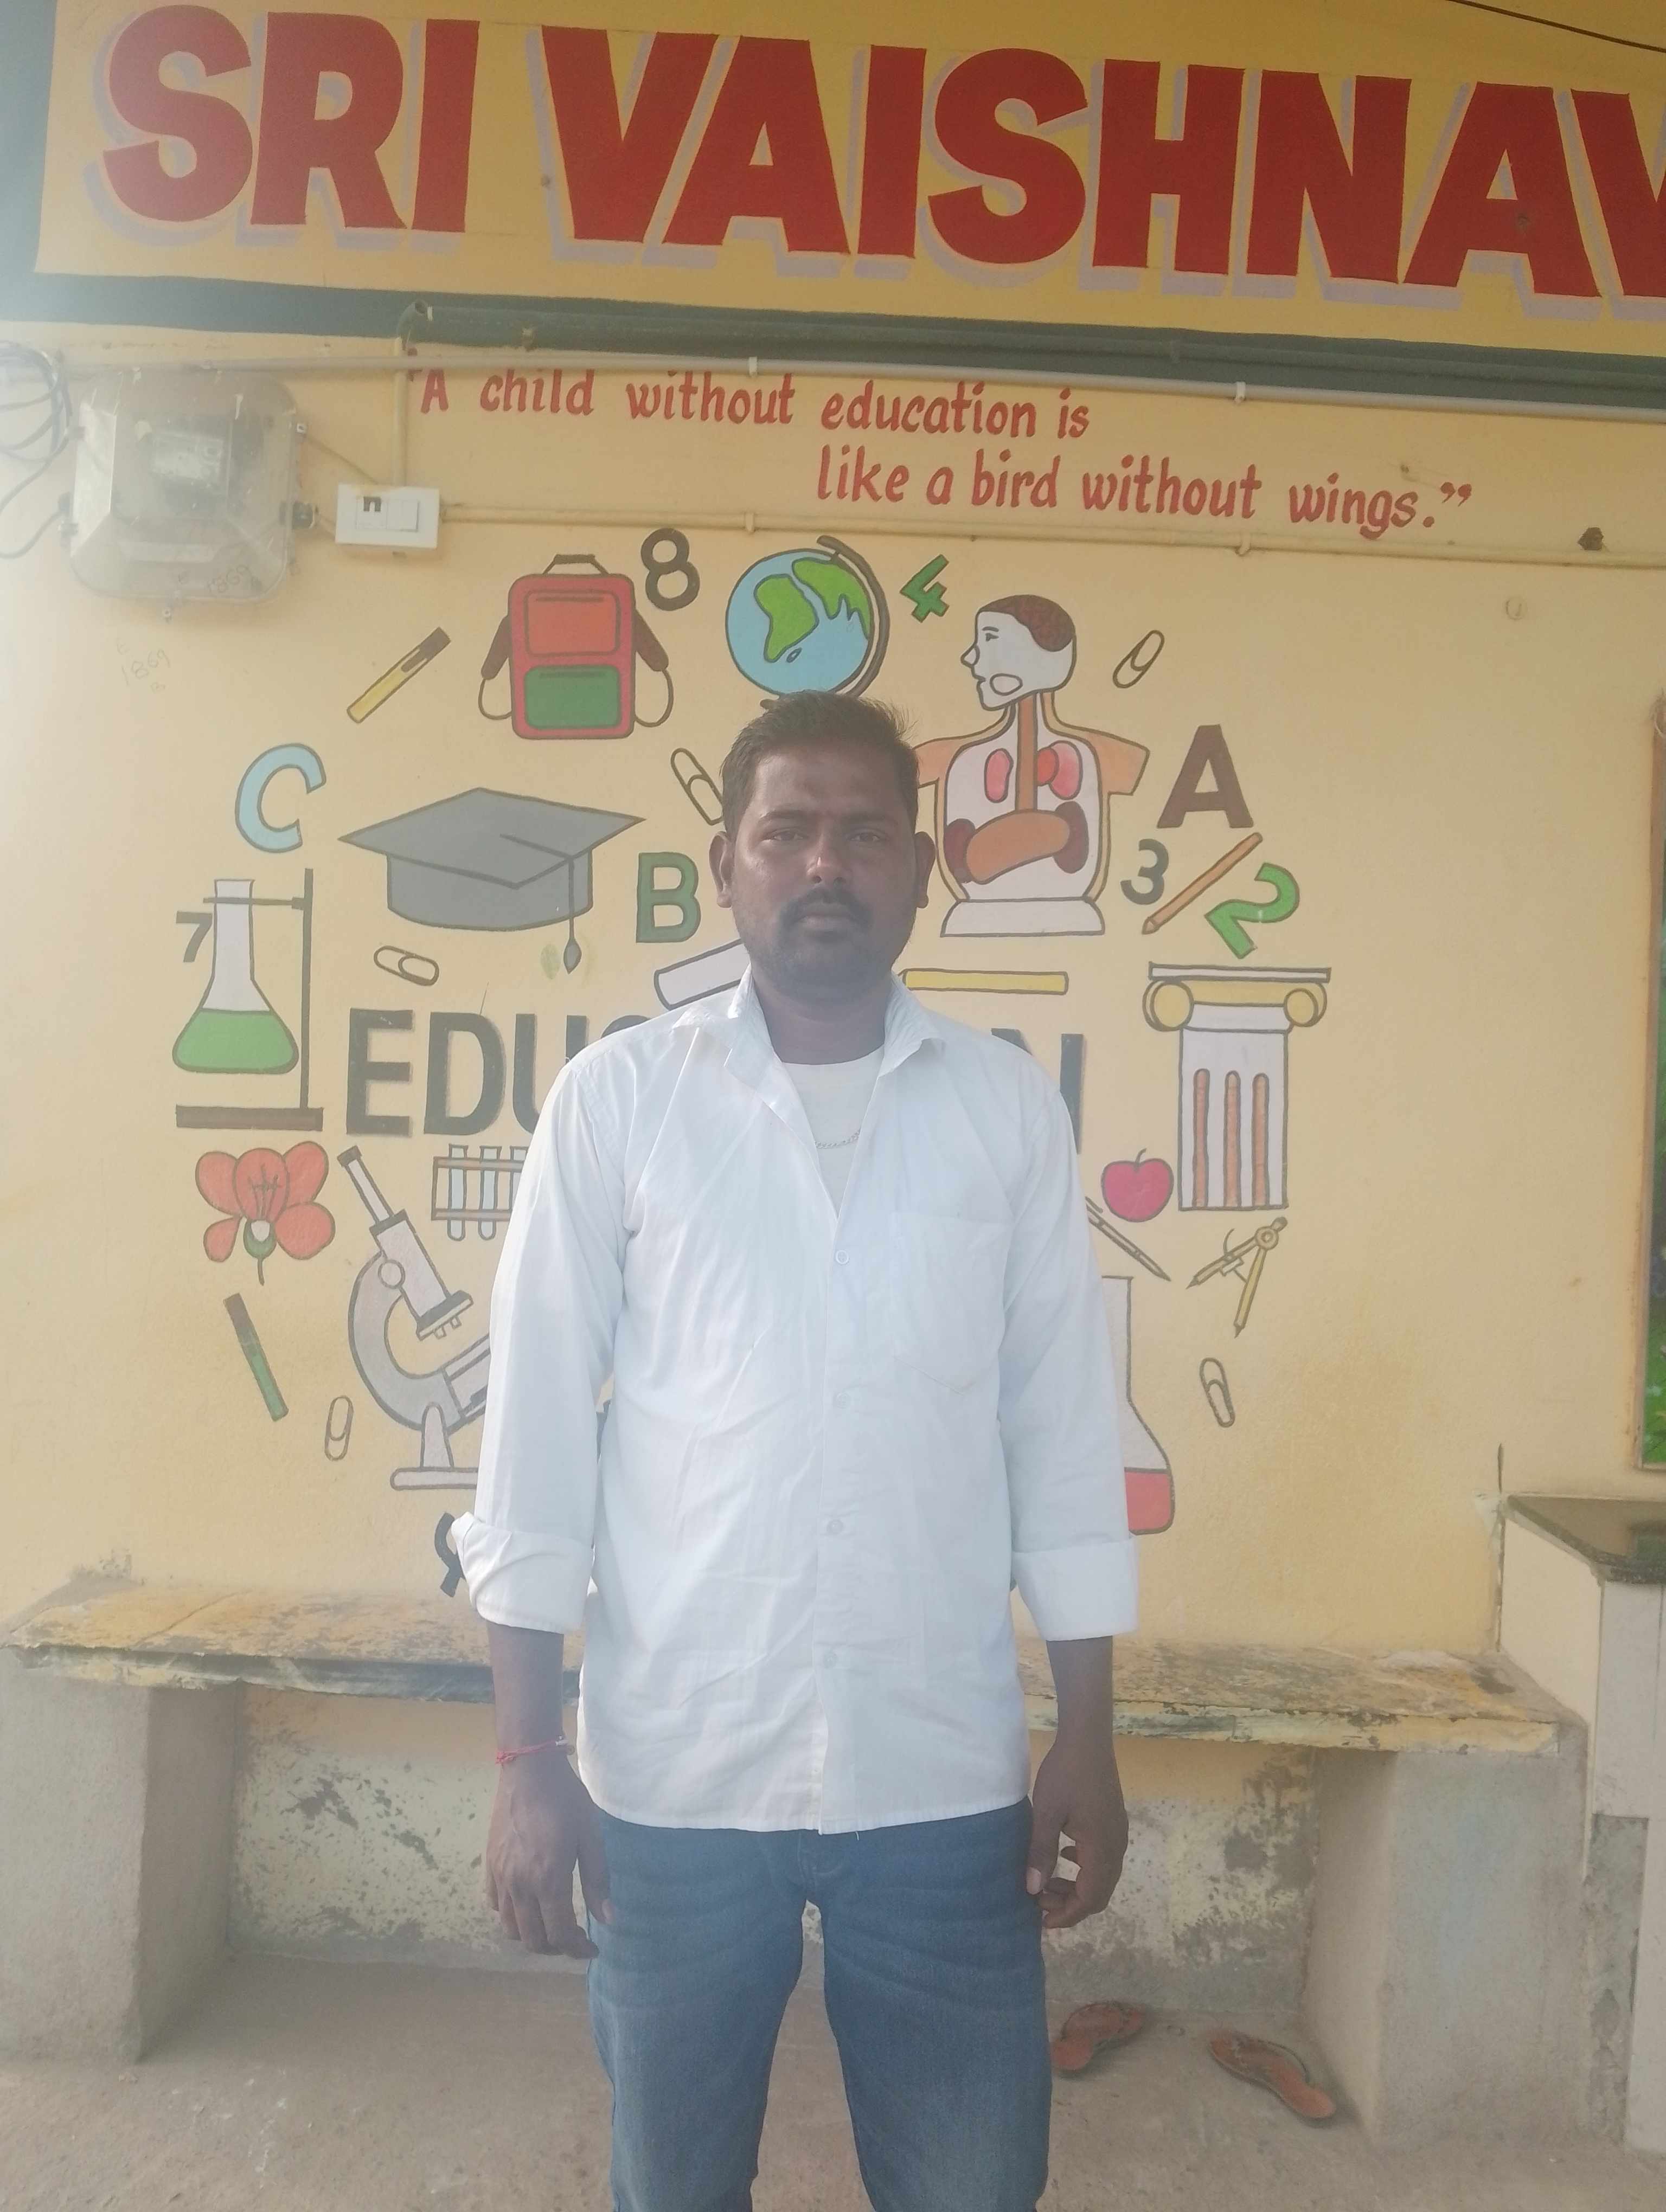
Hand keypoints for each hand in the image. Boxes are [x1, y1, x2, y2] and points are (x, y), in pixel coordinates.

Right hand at [485, 1751, 611, 1957]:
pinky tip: (527, 1902)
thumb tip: (608, 1920)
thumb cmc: (565, 1799)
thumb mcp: (590, 1836)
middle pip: (533, 1939)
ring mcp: (500, 1876)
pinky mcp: (489, 1865)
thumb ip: (598, 1880)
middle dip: (556, 1947)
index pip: (560, 1934)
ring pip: (510, 1928)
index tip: (593, 1948)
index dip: (578, 1950)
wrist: (528, 1769)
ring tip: (551, 1924)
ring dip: (532, 1935)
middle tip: (574, 1937)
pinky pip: (495, 1905)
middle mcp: (519, 1885)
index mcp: (548, 1880)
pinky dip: (511, 1915)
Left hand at [1024, 1731, 1128, 1930]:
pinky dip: (1083, 1866)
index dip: (1068, 1915)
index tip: (1042, 1922)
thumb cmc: (1065, 1774)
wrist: (1088, 1738)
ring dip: (1076, 1885)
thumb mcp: (1046, 1813)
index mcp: (1102, 1849)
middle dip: (1070, 1903)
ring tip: (1047, 1882)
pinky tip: (1064, 1853)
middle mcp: (1116, 1846)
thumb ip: (1040, 1852)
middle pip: (1099, 1892)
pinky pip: (1102, 1857)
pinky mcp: (1113, 1821)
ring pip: (1101, 1875)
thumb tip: (1032, 1890)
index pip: (1090, 1898)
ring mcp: (1118, 1833)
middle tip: (1040, 1902)